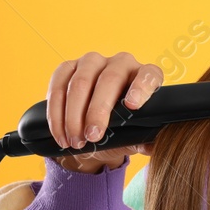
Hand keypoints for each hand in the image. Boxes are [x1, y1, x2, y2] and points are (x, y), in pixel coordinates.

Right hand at [45, 52, 164, 174]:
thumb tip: (152, 147)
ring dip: (74, 115)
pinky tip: (60, 133)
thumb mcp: (135, 136)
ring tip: (75, 141)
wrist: (96, 128)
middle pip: (109, 79)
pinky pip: (58, 86)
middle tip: (92, 136)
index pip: (149, 75)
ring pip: (80, 82)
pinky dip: (56, 113)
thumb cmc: (123, 129)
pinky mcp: (68, 68)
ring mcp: (93, 62)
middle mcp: (121, 63)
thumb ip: (144, 141)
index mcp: (146, 76)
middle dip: (98, 110)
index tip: (132, 105)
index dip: (141, 87)